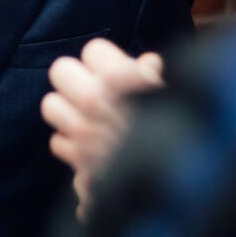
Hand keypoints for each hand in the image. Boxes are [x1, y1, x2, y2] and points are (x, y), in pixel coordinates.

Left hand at [42, 38, 165, 217]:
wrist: (174, 187)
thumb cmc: (184, 136)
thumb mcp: (177, 98)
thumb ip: (155, 77)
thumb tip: (148, 63)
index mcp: (120, 77)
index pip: (92, 49)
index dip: (106, 61)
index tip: (117, 73)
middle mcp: (93, 100)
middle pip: (60, 71)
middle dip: (76, 79)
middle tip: (96, 92)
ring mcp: (81, 131)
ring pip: (51, 105)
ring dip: (67, 112)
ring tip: (88, 119)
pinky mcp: (76, 160)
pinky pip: (57, 142)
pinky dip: (70, 145)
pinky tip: (89, 148)